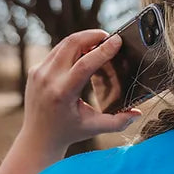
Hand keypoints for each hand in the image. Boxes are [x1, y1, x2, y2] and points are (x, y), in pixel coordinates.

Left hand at [19, 29, 141, 155]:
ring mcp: (39, 72)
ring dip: (83, 39)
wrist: (38, 137)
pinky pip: (57, 51)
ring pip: (64, 44)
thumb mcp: (95, 128)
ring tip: (100, 43)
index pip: (85, 64)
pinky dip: (73, 48)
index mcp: (62, 93)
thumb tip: (138, 113)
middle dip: (92, 36)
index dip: (103, 50)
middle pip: (72, 44)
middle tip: (110, 38)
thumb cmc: (69, 132)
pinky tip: (86, 52)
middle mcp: (48, 79)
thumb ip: (118, 122)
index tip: (117, 40)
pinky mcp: (36, 70)